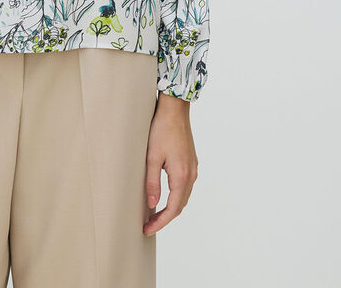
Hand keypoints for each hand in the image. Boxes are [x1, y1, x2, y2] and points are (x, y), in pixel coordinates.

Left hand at [143, 93, 198, 235]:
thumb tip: (151, 205)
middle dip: (165, 217)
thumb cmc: (161, 129)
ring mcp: (193, 168)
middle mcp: (191, 174)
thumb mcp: (151, 157)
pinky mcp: (190, 162)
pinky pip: (185, 186)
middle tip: (148, 225)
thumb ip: (152, 182)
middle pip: (180, 205)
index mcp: (182, 176)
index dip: (160, 222)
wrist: (174, 109)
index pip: (173, 209)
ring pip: (183, 196)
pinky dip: (175, 196)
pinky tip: (164, 195)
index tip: (148, 230)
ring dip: (170, 207)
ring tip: (154, 214)